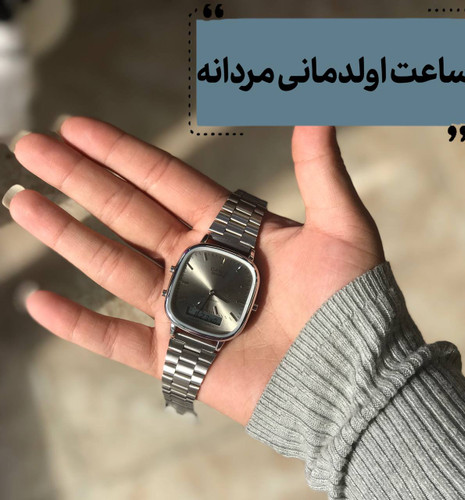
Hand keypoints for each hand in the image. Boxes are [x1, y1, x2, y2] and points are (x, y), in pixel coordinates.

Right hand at [8, 118, 383, 424]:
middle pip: (127, 212)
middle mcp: (199, 264)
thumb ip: (321, 171)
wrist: (353, 379)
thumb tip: (316, 112)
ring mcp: (183, 310)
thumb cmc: (354, 305)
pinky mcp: (177, 357)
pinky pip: (114, 339)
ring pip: (112, 266)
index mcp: (231, 229)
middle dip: (78, 178)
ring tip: (22, 202)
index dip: (121, 152)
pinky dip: (76, 323)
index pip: (164, 180)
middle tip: (31, 146)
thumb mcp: (343, 228)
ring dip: (66, 235)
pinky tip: (36, 299)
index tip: (77, 126)